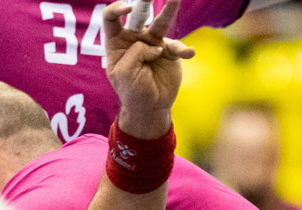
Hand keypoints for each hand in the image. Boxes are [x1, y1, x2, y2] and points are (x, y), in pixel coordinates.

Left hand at [104, 0, 193, 138]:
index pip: (112, 19)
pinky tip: (188, 54)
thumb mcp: (125, 73)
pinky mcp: (169, 51)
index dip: (118, 9)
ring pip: (161, 23)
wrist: (151, 108)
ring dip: (169, 10)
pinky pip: (178, 46)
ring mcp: (153, 43)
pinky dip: (183, 49)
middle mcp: (135, 39)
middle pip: (138, 14)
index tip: (128, 8)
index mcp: (116, 42)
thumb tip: (155, 45)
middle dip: (144, 0)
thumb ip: (136, 53)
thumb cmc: (131, 91)